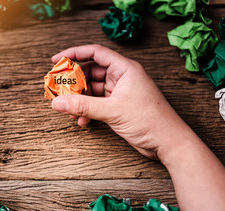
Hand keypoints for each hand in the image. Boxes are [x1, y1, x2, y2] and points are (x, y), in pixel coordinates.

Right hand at [51, 44, 191, 158]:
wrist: (168, 143)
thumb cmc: (150, 121)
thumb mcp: (113, 111)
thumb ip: (83, 106)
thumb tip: (58, 103)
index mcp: (125, 69)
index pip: (95, 53)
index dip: (74, 53)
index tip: (56, 60)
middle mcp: (122, 78)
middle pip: (91, 72)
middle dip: (74, 81)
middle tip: (58, 89)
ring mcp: (120, 93)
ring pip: (92, 90)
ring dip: (80, 99)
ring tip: (68, 108)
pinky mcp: (119, 107)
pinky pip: (97, 104)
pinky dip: (88, 110)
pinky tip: (82, 120)